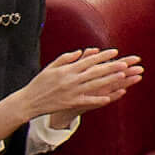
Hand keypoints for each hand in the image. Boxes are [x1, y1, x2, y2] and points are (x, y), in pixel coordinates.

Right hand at [20, 48, 139, 123]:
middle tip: (125, 63)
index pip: (88, 60)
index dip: (102, 56)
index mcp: (67, 69)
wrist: (29, 101)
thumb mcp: (51, 67)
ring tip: (122, 76)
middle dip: (111, 67)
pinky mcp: (71, 102)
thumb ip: (67, 58)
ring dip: (109, 80)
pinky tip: (109, 97)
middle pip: (95, 72)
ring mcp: (72, 92)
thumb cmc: (40, 82)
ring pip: (94, 85)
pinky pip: (87, 101)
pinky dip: (98, 99)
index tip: (115, 52)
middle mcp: (71, 79)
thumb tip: (81, 52)